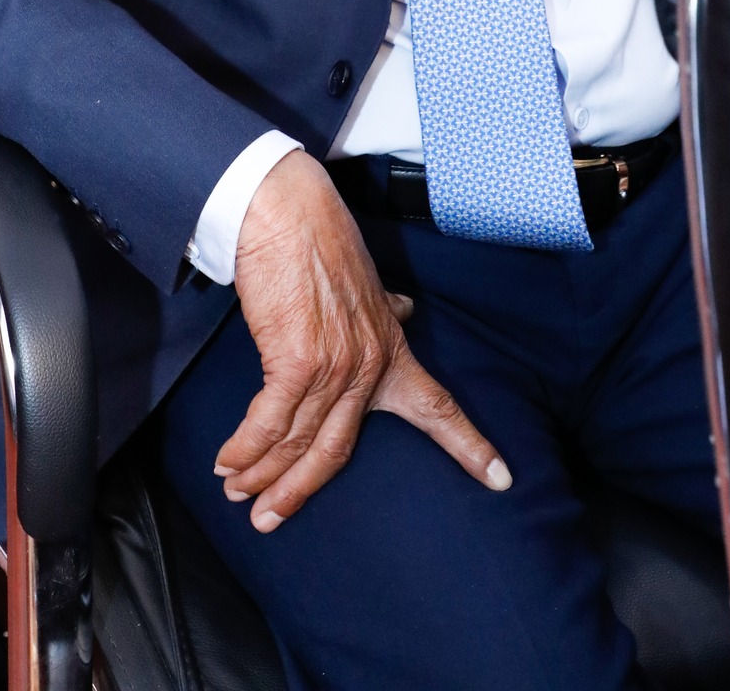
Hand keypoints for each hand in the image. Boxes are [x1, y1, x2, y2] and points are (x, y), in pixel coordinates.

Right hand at [217, 150, 509, 531]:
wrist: (289, 211)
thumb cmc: (321, 241)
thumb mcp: (368, 282)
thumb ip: (387, 308)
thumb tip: (406, 310)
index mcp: (391, 349)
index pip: (438, 406)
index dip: (469, 446)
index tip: (501, 479)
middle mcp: (368, 366)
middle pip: (336, 451)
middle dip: (297, 491)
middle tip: (270, 518)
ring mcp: (335, 366)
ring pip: (298, 443)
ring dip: (261, 474)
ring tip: (238, 492)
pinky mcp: (296, 361)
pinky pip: (268, 424)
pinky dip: (245, 449)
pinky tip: (228, 463)